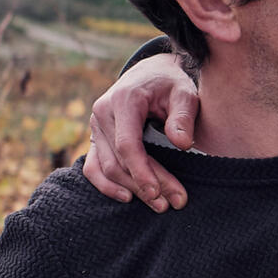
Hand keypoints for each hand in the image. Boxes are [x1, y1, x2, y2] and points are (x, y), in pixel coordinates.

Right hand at [83, 54, 199, 210]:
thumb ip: (183, 115)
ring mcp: (96, 126)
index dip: (142, 170)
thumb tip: (182, 144)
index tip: (159, 191)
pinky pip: (93, 166)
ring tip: (159, 204)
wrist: (151, 73)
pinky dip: (106, 185)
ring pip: (106, 167)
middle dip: (145, 184)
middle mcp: (102, 113)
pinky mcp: (96, 138)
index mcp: (124, 100)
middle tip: (172, 203)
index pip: (127, 144)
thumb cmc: (170, 84)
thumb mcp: (184, 92)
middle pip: (119, 160)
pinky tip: (127, 197)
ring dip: (131, 189)